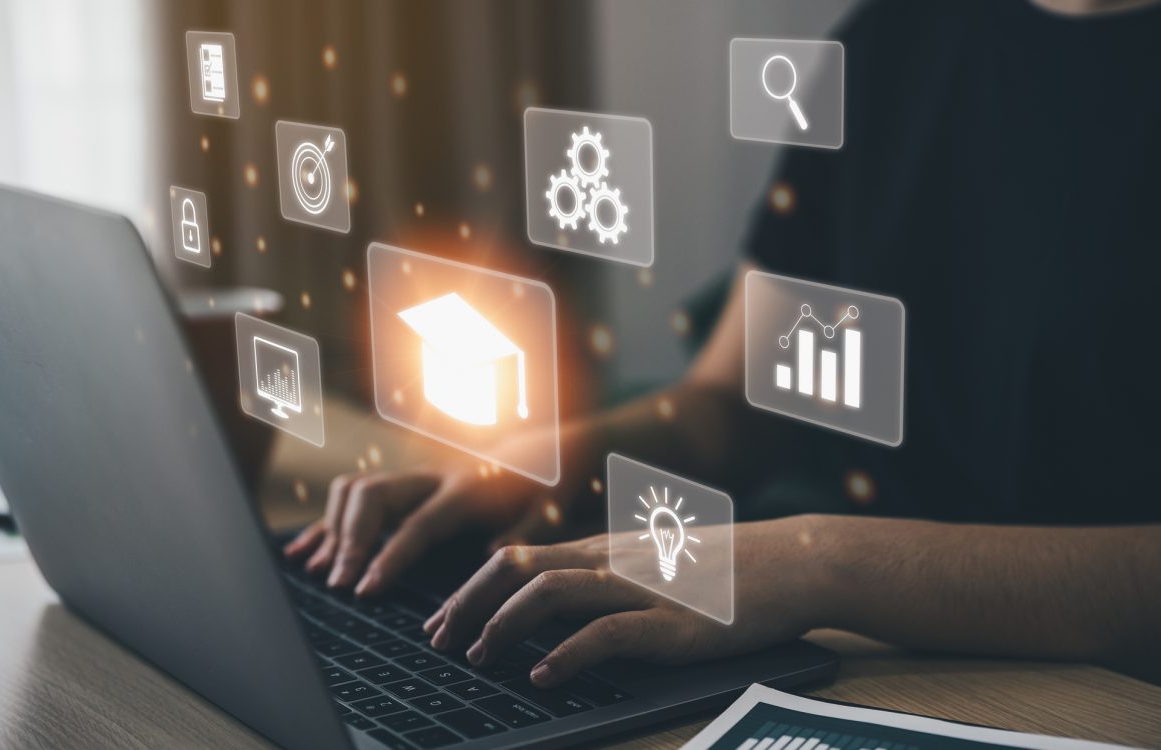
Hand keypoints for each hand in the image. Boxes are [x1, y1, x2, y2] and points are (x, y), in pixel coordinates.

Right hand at [282, 431, 580, 595]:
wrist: (541, 448)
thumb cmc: (544, 487)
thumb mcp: (548, 512)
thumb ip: (523, 535)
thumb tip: (493, 559)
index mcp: (467, 490)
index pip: (417, 525)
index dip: (388, 557)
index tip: (363, 589)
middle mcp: (432, 477)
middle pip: (373, 496)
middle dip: (348, 539)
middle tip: (337, 582)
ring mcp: (412, 478)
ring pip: (356, 489)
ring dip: (331, 528)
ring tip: (317, 570)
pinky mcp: (402, 485)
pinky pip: (353, 497)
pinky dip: (326, 524)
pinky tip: (302, 552)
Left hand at [421, 517, 827, 686]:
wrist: (794, 560)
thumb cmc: (727, 567)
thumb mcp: (653, 563)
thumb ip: (606, 576)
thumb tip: (558, 602)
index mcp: (604, 549)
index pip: (518, 557)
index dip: (470, 589)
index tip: (442, 620)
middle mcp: (612, 561)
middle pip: (518, 570)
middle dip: (468, 605)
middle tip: (437, 641)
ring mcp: (641, 588)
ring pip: (551, 594)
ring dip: (503, 626)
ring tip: (478, 657)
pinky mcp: (672, 622)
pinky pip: (606, 633)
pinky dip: (566, 656)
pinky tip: (541, 677)